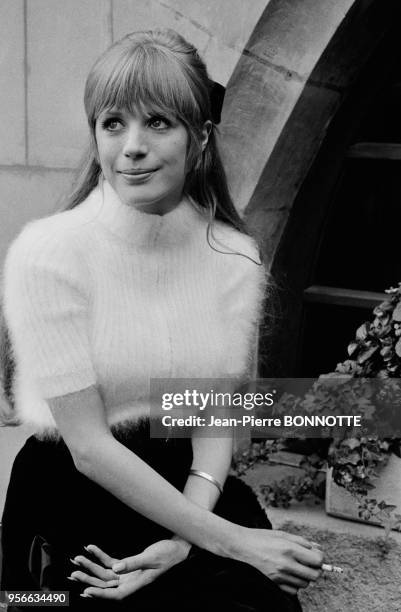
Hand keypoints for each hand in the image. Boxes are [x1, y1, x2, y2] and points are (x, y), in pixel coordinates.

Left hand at [69, 538, 190, 599]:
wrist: (176, 547)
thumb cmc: (167, 553)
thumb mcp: (151, 557)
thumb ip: (133, 563)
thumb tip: (115, 569)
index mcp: (137, 584)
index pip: (115, 594)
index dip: (101, 594)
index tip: (86, 591)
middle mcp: (130, 581)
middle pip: (105, 584)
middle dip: (89, 578)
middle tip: (74, 573)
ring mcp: (128, 574)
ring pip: (105, 573)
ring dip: (91, 566)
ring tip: (78, 559)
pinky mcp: (128, 565)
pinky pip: (110, 562)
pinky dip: (100, 556)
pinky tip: (91, 548)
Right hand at [233, 528, 323, 595]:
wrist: (241, 546)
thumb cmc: (261, 538)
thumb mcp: (282, 534)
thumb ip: (302, 542)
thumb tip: (318, 549)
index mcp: (289, 548)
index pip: (317, 560)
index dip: (320, 558)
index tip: (316, 555)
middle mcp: (286, 564)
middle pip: (314, 575)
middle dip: (315, 569)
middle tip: (309, 563)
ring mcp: (280, 576)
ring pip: (305, 584)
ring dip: (304, 576)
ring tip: (295, 567)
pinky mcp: (274, 584)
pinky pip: (294, 591)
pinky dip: (295, 584)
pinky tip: (288, 574)